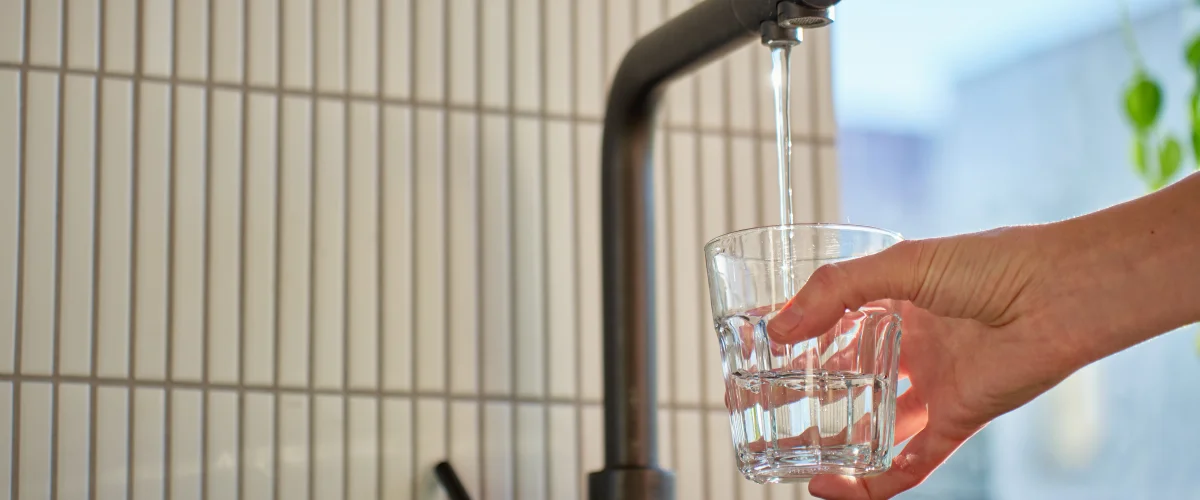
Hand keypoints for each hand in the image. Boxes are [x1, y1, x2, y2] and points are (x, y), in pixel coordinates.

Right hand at [766, 227, 1086, 499]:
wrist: (1061, 294)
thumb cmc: (996, 263)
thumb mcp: (903, 263)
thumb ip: (836, 291)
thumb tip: (778, 327)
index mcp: (899, 300)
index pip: (834, 320)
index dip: (795, 333)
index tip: (755, 344)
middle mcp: (914, 345)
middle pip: (848, 376)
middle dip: (805, 391)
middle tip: (761, 402)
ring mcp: (934, 386)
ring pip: (873, 426)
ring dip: (832, 442)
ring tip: (788, 451)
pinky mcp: (955, 422)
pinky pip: (907, 464)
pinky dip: (870, 482)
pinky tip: (832, 484)